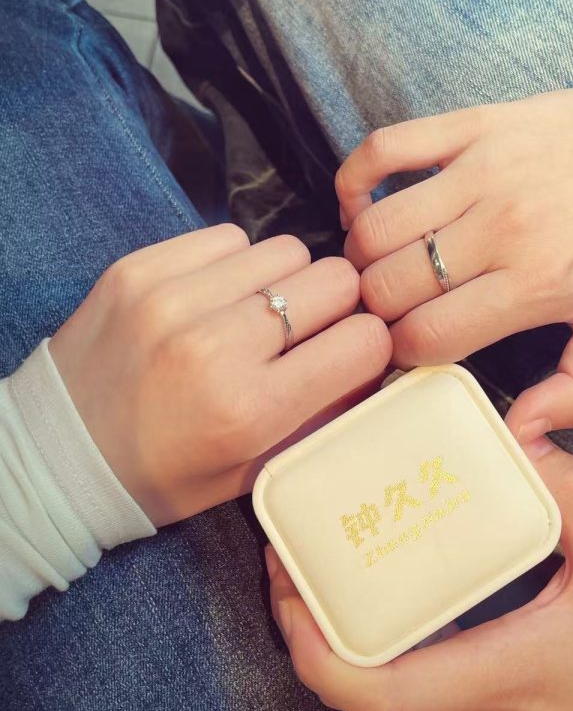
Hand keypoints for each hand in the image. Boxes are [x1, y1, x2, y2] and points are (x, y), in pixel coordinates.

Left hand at [49, 224, 390, 524]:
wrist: (57, 453)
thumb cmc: (164, 474)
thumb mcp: (253, 471)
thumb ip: (323, 415)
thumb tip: (377, 360)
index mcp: (249, 411)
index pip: (364, 341)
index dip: (367, 345)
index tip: (349, 352)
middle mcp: (215, 347)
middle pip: (334, 280)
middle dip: (334, 306)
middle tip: (305, 330)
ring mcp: (172, 298)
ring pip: (285, 250)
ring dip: (283, 281)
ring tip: (254, 313)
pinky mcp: (139, 267)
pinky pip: (229, 237)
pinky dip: (234, 264)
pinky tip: (214, 297)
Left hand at [266, 431, 572, 710]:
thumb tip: (527, 437)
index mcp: (491, 670)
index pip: (381, 694)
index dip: (320, 654)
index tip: (291, 594)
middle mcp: (462, 701)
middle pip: (353, 690)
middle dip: (303, 630)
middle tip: (286, 561)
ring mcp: (460, 707)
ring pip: (367, 688)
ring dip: (326, 634)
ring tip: (310, 566)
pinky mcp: (464, 698)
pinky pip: (394, 677)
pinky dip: (362, 637)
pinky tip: (366, 585)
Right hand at [336, 89, 572, 438]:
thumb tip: (519, 433)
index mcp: (533, 285)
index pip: (428, 335)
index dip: (403, 353)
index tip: (407, 350)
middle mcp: (499, 228)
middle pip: (389, 286)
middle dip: (377, 311)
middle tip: (388, 312)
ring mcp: (478, 172)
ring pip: (375, 227)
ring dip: (361, 257)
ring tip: (378, 267)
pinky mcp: (468, 126)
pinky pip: (384, 148)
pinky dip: (353, 181)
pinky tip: (359, 207)